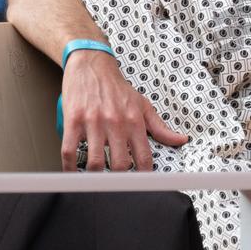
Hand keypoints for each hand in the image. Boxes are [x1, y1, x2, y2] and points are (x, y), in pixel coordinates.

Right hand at [61, 49, 186, 171]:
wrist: (92, 65)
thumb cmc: (116, 88)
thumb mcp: (143, 105)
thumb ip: (161, 127)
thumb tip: (181, 140)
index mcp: (134, 121)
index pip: (144, 157)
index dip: (143, 176)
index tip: (141, 184)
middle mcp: (116, 122)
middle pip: (120, 164)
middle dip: (119, 179)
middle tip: (116, 182)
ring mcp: (93, 122)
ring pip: (95, 162)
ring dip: (95, 175)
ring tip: (96, 177)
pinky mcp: (73, 120)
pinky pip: (69, 151)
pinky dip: (69, 167)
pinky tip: (73, 172)